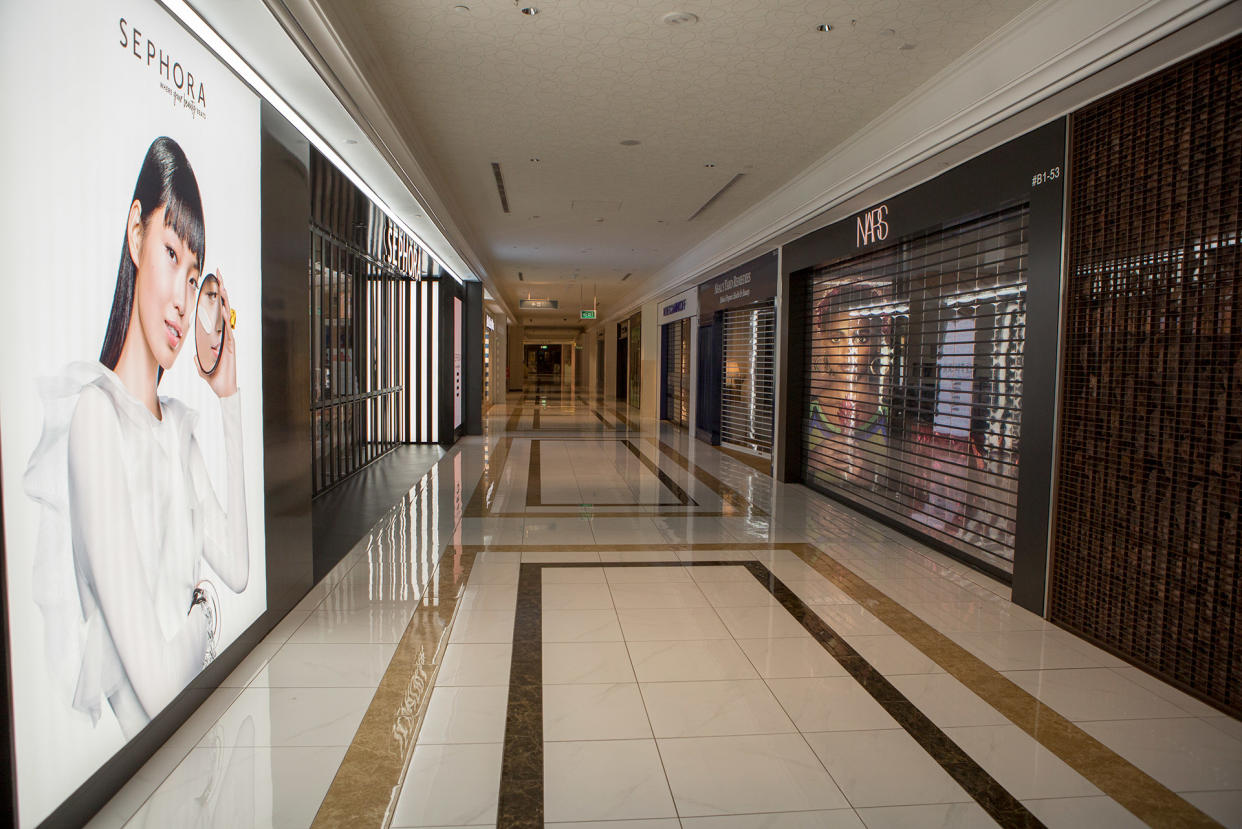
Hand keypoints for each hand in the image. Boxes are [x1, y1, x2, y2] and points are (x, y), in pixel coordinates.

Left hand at [200, 269, 238, 397]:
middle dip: (220, 289)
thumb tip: (196, 356)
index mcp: (217, 335)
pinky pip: (226, 325)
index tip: (211, 281)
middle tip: (217, 272)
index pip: (215, 311)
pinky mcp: (229, 344)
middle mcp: (224, 334)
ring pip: (226, 313)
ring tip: (221, 282)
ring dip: (223, 298)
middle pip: (222, 307)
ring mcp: (228, 338)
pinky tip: (223, 304)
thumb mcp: (202, 366)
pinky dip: (224, 314)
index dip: (213, 297)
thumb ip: (199, 359)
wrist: (223, 389)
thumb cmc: (215, 377)